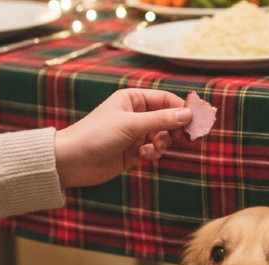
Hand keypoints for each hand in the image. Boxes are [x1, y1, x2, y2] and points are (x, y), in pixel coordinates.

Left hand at [54, 88, 193, 187]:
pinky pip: (154, 149)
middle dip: (173, 129)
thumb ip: (161, 120)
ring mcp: (135, 133)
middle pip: (168, 118)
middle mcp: (136, 114)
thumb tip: (188, 114)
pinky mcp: (133, 151)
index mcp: (133, 99)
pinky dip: (152, 153)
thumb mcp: (131, 124)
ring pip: (163, 136)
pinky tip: (142, 156)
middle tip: (179, 138)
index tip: (196, 121)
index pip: (166, 99)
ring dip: (162, 143)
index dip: (181, 109)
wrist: (73, 161)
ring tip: (152, 148)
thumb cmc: (96, 135)